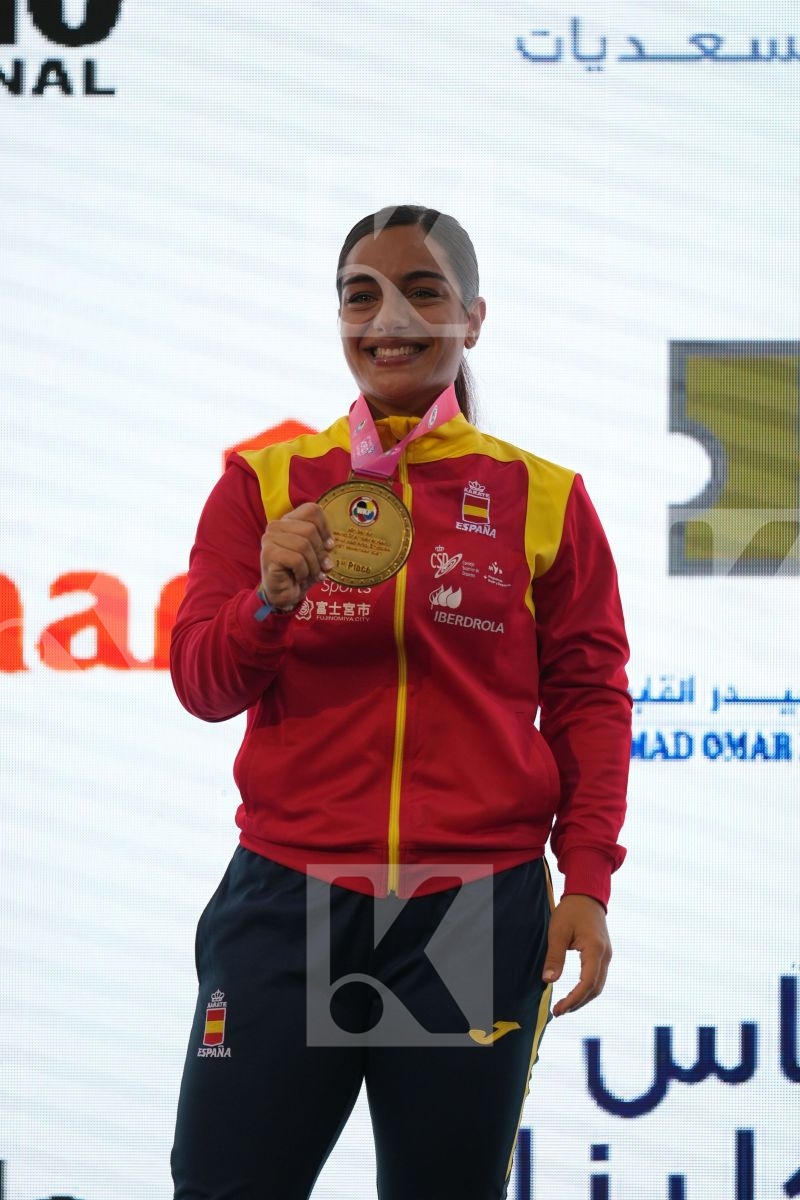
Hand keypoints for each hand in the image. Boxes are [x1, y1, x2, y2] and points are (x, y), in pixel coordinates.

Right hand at [260, 503, 334, 610]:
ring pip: (303, 545)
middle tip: (322, 567)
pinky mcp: (268, 553)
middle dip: (320, 552)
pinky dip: (303, 572)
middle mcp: (276, 526)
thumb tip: (329, 545)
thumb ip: (324, 545)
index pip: (312, 510)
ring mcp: (269, 538)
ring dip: (313, 565)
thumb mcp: (316, 554)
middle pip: (309, 529)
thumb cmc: (300, 572)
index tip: (329, 546)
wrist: (283, 594)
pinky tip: (298, 577)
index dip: (325, 529)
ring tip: (311, 574)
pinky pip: (296, 559)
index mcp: (289, 520)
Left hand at [542, 894, 611, 1016]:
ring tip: (565, 1006)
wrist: (587, 896)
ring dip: (583, 998)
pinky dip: (587, 989)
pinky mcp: (604, 955)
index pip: (587, 983)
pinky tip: (574, 993)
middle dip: (578, 1003)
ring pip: (598, 985)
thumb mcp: (557, 932)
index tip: (559, 1009)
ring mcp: (607, 955)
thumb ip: (554, 957)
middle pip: (595, 988)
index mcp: (595, 949)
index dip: (574, 999)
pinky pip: (598, 977)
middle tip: (559, 1011)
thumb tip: (548, 981)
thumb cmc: (571, 911)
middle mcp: (605, 955)